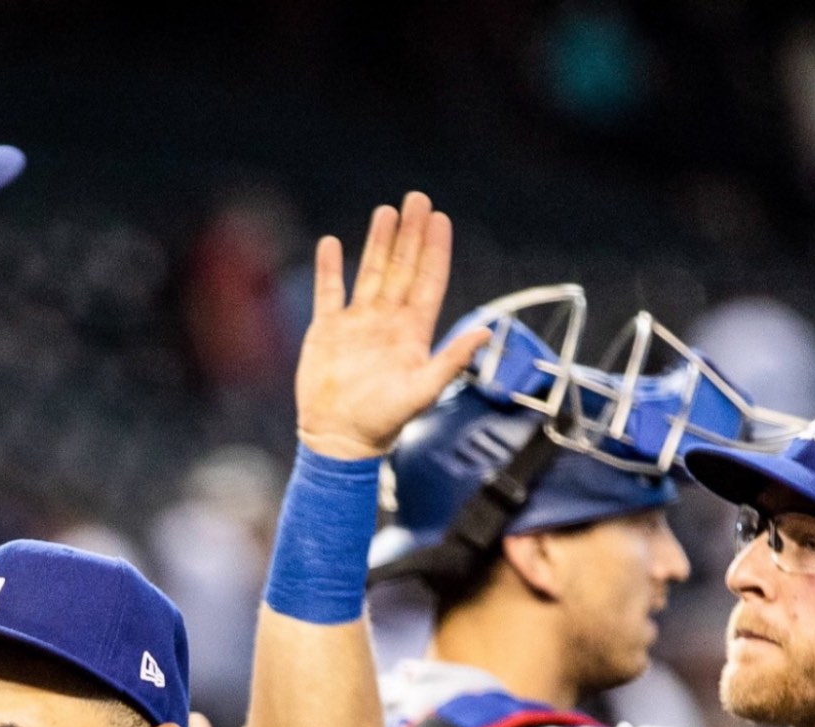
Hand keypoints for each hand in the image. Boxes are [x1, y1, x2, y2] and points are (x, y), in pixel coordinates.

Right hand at [292, 192, 484, 459]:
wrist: (339, 439)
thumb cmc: (383, 422)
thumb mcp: (423, 391)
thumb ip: (453, 360)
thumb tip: (487, 333)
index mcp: (412, 332)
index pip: (428, 281)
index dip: (435, 250)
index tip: (440, 219)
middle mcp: (387, 322)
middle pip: (401, 268)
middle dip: (410, 234)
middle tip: (417, 199)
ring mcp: (357, 324)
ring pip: (369, 272)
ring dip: (377, 242)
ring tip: (385, 211)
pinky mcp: (327, 331)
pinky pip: (329, 292)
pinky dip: (329, 268)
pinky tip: (331, 243)